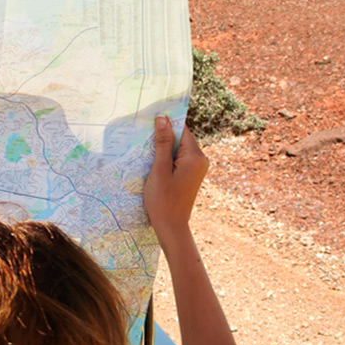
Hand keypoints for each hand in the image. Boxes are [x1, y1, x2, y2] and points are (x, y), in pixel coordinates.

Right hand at [143, 116, 205, 234]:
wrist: (171, 225)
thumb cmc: (163, 199)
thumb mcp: (159, 169)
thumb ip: (162, 143)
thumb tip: (162, 119)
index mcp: (195, 156)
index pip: (182, 130)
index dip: (166, 125)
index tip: (149, 122)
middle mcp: (201, 160)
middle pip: (181, 139)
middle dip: (163, 138)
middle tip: (143, 141)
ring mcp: (197, 168)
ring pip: (178, 150)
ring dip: (163, 150)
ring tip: (146, 156)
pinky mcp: (192, 175)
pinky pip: (179, 160)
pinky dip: (166, 160)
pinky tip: (154, 166)